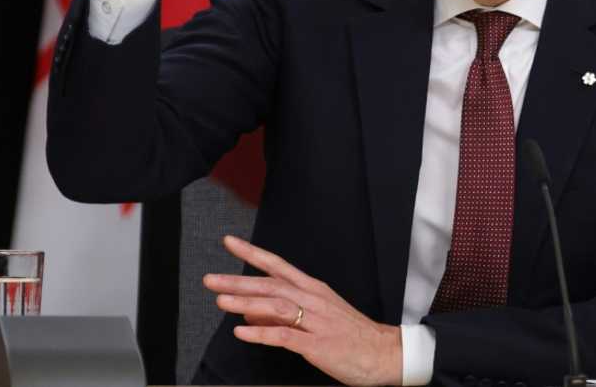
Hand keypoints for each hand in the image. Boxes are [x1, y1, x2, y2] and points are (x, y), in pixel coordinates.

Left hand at [204, 235, 402, 386]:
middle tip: (211, 279)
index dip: (253, 254)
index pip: (278, 265)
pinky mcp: (317, 344)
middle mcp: (313, 300)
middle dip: (238, 281)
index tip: (230, 243)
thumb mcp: (318, 316)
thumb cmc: (352, 334)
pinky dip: (261, 333)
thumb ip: (284, 312)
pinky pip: (284, 336)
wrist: (384, 352)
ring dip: (246, 303)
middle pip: (271, 285)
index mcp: (314, 290)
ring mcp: (316, 321)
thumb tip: (252, 310)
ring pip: (276, 306)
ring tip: (221, 301)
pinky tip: (242, 332)